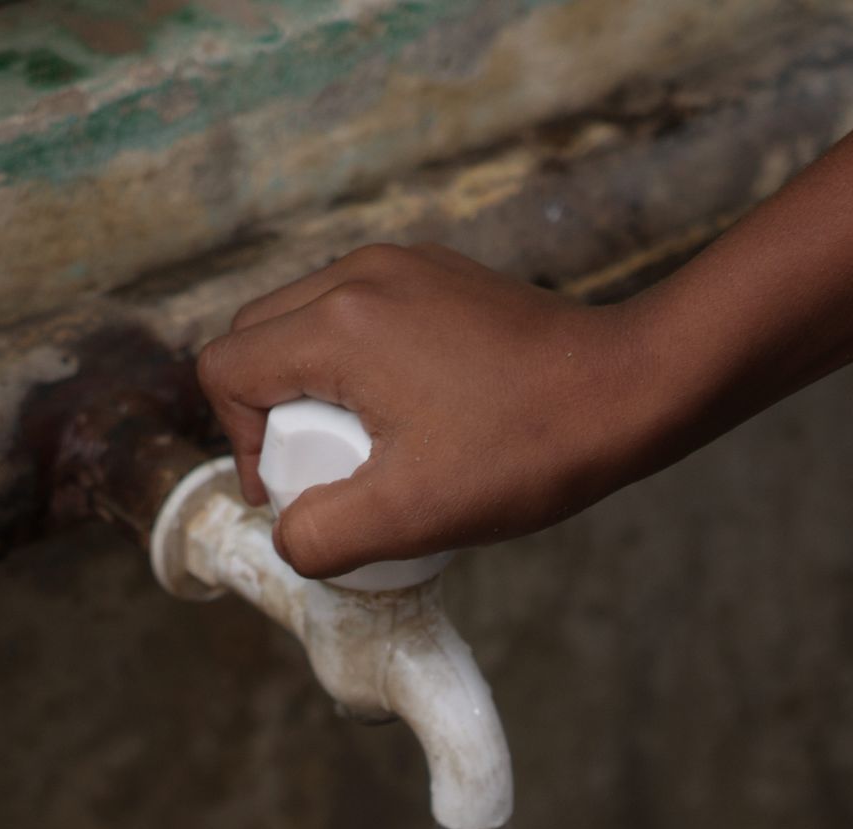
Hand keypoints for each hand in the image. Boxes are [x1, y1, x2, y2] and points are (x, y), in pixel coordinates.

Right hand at [196, 245, 667, 578]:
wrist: (627, 392)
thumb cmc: (525, 450)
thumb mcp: (411, 515)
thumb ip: (323, 535)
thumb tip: (287, 537)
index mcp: (338, 325)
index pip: (225, 369)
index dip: (237, 443)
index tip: (292, 492)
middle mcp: (359, 275)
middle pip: (256, 337)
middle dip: (267, 414)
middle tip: (326, 474)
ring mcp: (401, 267)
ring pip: (306, 323)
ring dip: (312, 390)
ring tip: (370, 451)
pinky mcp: (437, 276)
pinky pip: (360, 316)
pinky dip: (357, 366)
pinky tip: (411, 418)